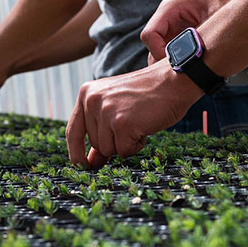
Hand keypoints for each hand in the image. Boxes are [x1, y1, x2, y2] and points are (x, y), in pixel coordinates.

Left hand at [65, 62, 202, 169]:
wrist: (174, 81)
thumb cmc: (149, 94)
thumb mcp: (117, 107)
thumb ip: (100, 130)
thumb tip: (90, 162)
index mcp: (87, 93)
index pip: (73, 130)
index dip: (76, 151)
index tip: (81, 165)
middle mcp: (92, 100)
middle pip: (95, 144)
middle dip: (115, 142)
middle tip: (133, 122)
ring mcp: (106, 112)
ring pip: (108, 150)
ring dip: (126, 143)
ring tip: (139, 122)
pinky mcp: (122, 123)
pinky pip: (124, 151)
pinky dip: (137, 145)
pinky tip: (145, 127)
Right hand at [141, 0, 231, 63]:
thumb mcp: (215, 15)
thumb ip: (202, 35)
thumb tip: (196, 59)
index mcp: (170, 9)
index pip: (149, 35)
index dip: (158, 53)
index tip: (176, 64)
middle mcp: (167, 17)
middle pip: (152, 46)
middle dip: (165, 61)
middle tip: (184, 72)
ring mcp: (172, 25)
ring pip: (161, 50)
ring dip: (174, 61)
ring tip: (191, 67)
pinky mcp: (181, 32)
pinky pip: (173, 49)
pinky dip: (181, 58)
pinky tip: (196, 62)